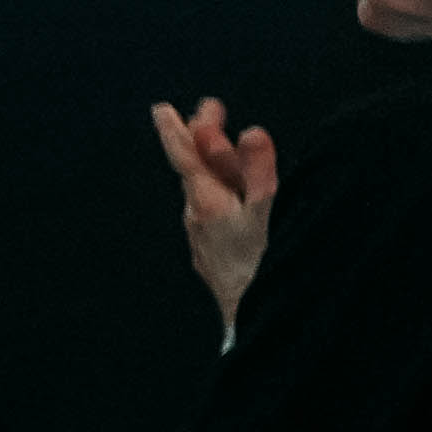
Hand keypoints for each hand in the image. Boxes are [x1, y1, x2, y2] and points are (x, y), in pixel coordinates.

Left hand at [152, 99, 281, 328]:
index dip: (177, 131)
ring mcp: (202, 241)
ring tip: (215, 146)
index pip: (186, 158)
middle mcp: (197, 220)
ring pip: (202, 194)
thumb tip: (251, 132)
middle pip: (194, 171)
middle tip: (207, 112)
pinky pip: (210, 216)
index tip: (161, 109)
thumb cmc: (266, 264)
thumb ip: (260, 171)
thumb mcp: (269, 212)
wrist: (258, 322)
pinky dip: (218, 195)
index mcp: (207, 203)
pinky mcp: (212, 258)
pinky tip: (226, 198)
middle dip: (201, 139)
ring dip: (210, 167)